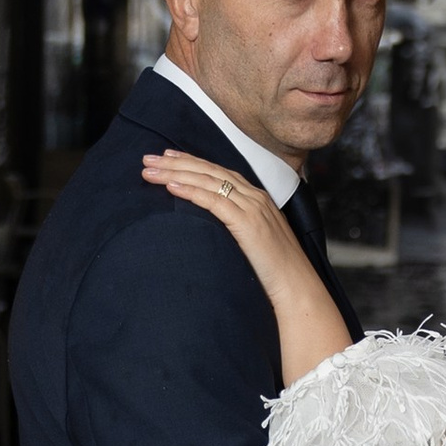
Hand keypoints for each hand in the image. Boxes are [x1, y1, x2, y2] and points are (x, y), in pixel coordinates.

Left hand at [141, 145, 310, 286]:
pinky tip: (170, 186)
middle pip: (209, 171)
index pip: (218, 172)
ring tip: (150, 170)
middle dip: (176, 162)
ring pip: (207, 181)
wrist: (297, 287)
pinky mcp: (246, 222)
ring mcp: (252, 207)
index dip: (191, 162)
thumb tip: (211, 229)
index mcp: (257, 199)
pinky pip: (213, 200)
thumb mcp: (254, 242)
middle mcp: (254, 197)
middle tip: (148, 158)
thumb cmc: (276, 271)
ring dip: (175, 173)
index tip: (167, 157)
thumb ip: (237, 228)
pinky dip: (190, 191)